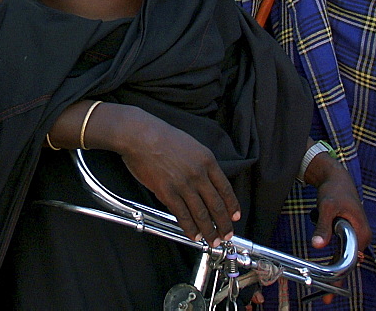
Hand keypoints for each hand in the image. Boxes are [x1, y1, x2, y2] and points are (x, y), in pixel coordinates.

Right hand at [116, 110, 239, 246]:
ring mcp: (183, 184)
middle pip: (216, 205)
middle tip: (227, 235)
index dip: (232, 206)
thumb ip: (201, 163)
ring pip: (201, 213)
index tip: (235, 217)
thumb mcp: (190, 145)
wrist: (140, 135)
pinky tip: (194, 235)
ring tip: (213, 241)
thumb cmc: (161, 136)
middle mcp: (198, 174)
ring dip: (209, 231)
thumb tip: (206, 181)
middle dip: (223, 224)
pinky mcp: (167, 192)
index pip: (225, 188)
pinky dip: (190, 228)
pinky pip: (182, 215)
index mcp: (207, 160)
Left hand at [304, 153, 371, 251]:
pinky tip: (327, 219)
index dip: (337, 259)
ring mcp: (358, 233)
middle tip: (323, 228)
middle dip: (331, 246)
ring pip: (340, 246)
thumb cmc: (334, 190)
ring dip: (329, 237)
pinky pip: (339, 239)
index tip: (324, 249)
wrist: (336, 177)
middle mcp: (364, 235)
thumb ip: (323, 227)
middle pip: (346, 254)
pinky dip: (329, 232)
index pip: (352, 258)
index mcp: (363, 233)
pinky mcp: (351, 230)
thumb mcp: (326, 208)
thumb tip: (317, 245)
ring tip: (326, 219)